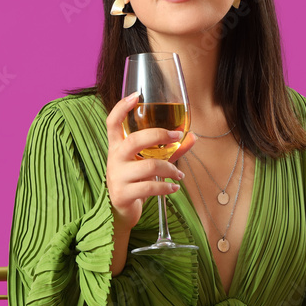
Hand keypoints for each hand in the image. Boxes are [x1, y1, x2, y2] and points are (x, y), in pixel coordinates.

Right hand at [105, 91, 197, 230]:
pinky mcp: (123, 193)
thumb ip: (168, 150)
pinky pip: (150, 187)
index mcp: (117, 146)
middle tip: (176, 137)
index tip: (136, 96)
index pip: (112, 122)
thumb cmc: (135, 180)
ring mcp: (117, 176)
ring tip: (179, 175)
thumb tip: (192, 137)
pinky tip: (174, 188)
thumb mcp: (148, 162)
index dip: (121, 107)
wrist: (120, 210)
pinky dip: (166, 187)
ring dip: (170, 169)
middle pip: (135, 139)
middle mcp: (114, 158)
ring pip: (149, 166)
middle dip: (159, 135)